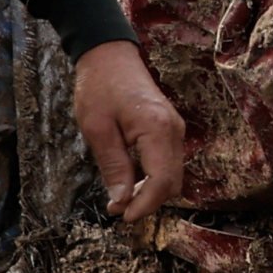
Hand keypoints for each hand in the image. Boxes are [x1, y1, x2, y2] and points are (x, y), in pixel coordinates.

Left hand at [72, 39, 186, 223]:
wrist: (110, 55)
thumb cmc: (99, 87)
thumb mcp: (97, 129)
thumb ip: (113, 167)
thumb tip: (121, 202)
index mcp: (157, 130)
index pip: (162, 181)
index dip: (145, 206)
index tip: (122, 217)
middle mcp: (174, 131)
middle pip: (172, 183)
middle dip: (149, 202)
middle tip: (119, 210)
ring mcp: (175, 130)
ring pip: (173, 175)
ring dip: (152, 192)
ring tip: (123, 198)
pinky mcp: (170, 129)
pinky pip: (168, 163)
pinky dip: (154, 178)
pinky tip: (132, 181)